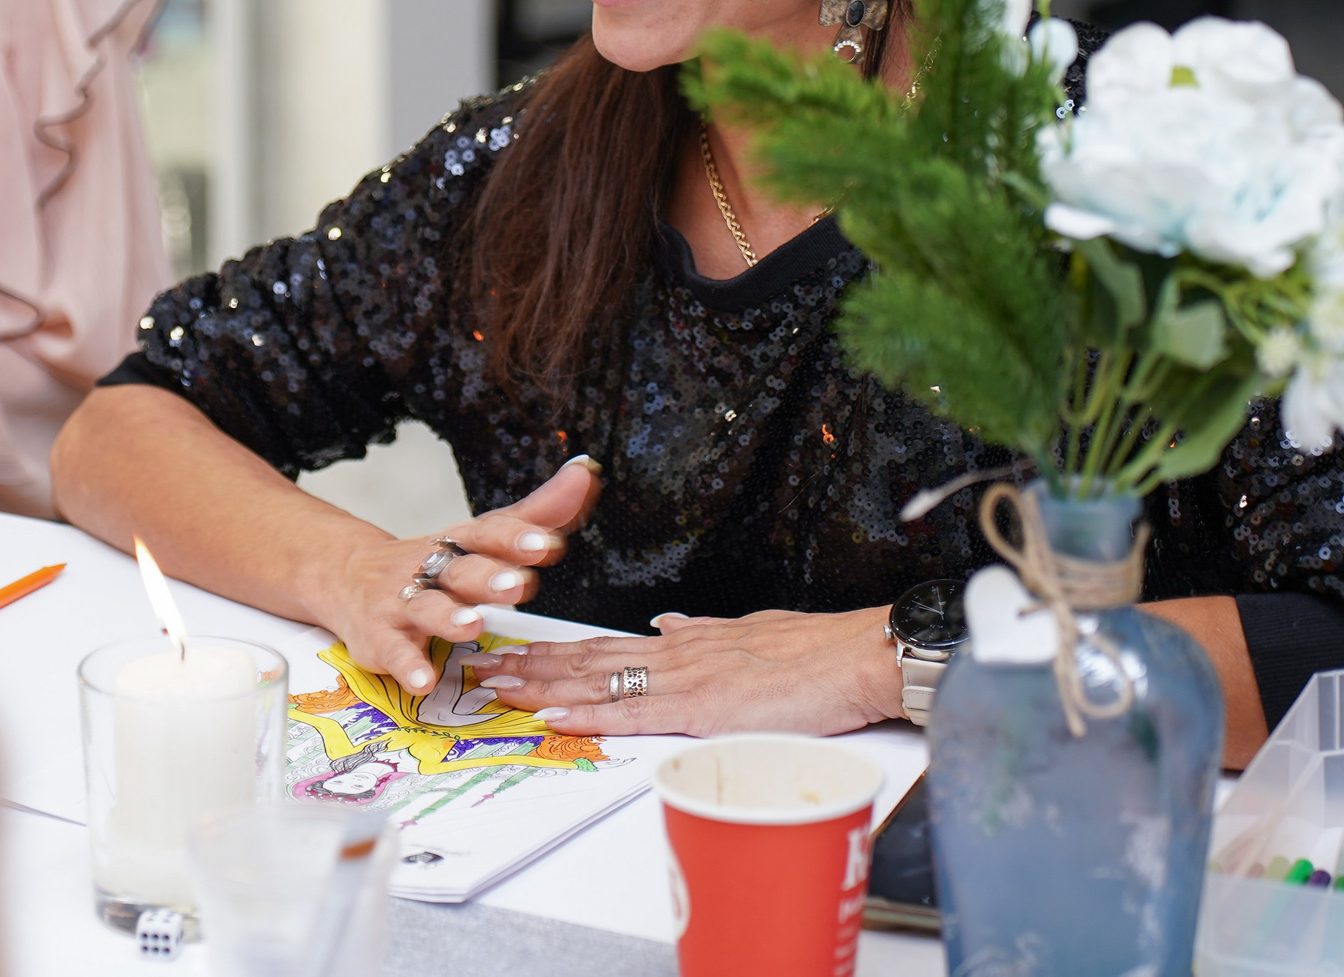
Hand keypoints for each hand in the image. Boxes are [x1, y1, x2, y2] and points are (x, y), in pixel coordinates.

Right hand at [305, 455, 602, 693]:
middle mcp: (432, 567)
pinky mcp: (379, 637)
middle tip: (518, 585)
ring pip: (426, 606)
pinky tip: (424, 679)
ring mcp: (403, 601)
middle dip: (490, 576)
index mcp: (461, 542)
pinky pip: (393, 651)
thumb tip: (585, 474)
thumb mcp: (482, 536)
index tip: (549, 544)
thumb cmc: (433, 563)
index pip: (490, 533)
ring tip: (473, 626)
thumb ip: (536, 513)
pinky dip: (408, 665)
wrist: (348, 577)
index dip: (517, 538)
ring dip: (449, 616)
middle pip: (462, 568)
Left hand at [470, 607, 903, 736]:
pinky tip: (550, 715)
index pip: (609, 646)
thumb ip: (706, 635)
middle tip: (483, 667)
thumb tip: (667, 628)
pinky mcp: (702, 707)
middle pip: (589, 659)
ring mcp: (685, 679)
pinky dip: (585, 715)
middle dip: (533, 665)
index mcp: (689, 642)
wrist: (860, 655)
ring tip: (497, 688)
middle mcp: (677, 654)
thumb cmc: (821, 654)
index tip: (521, 650)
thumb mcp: (753, 634)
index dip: (561, 650)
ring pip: (597, 681)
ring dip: (541, 686)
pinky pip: (630, 712)